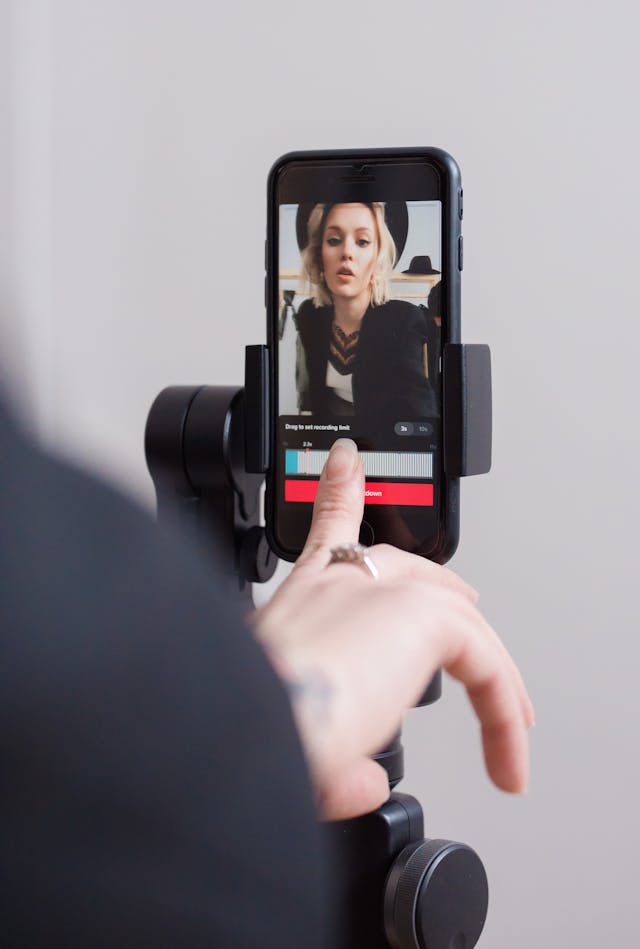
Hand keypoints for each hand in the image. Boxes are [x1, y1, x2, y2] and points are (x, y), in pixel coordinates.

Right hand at [252, 439, 533, 819]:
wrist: (241, 723)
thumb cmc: (251, 729)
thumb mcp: (288, 739)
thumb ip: (330, 758)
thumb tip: (359, 779)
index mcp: (301, 603)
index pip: (325, 535)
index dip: (338, 493)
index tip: (345, 461)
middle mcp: (336, 587)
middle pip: (401, 568)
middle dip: (437, 591)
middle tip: (464, 610)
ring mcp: (377, 591)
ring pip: (452, 618)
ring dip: (486, 673)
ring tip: (511, 717)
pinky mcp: (416, 615)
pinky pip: (482, 659)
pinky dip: (502, 707)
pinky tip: (515, 738)